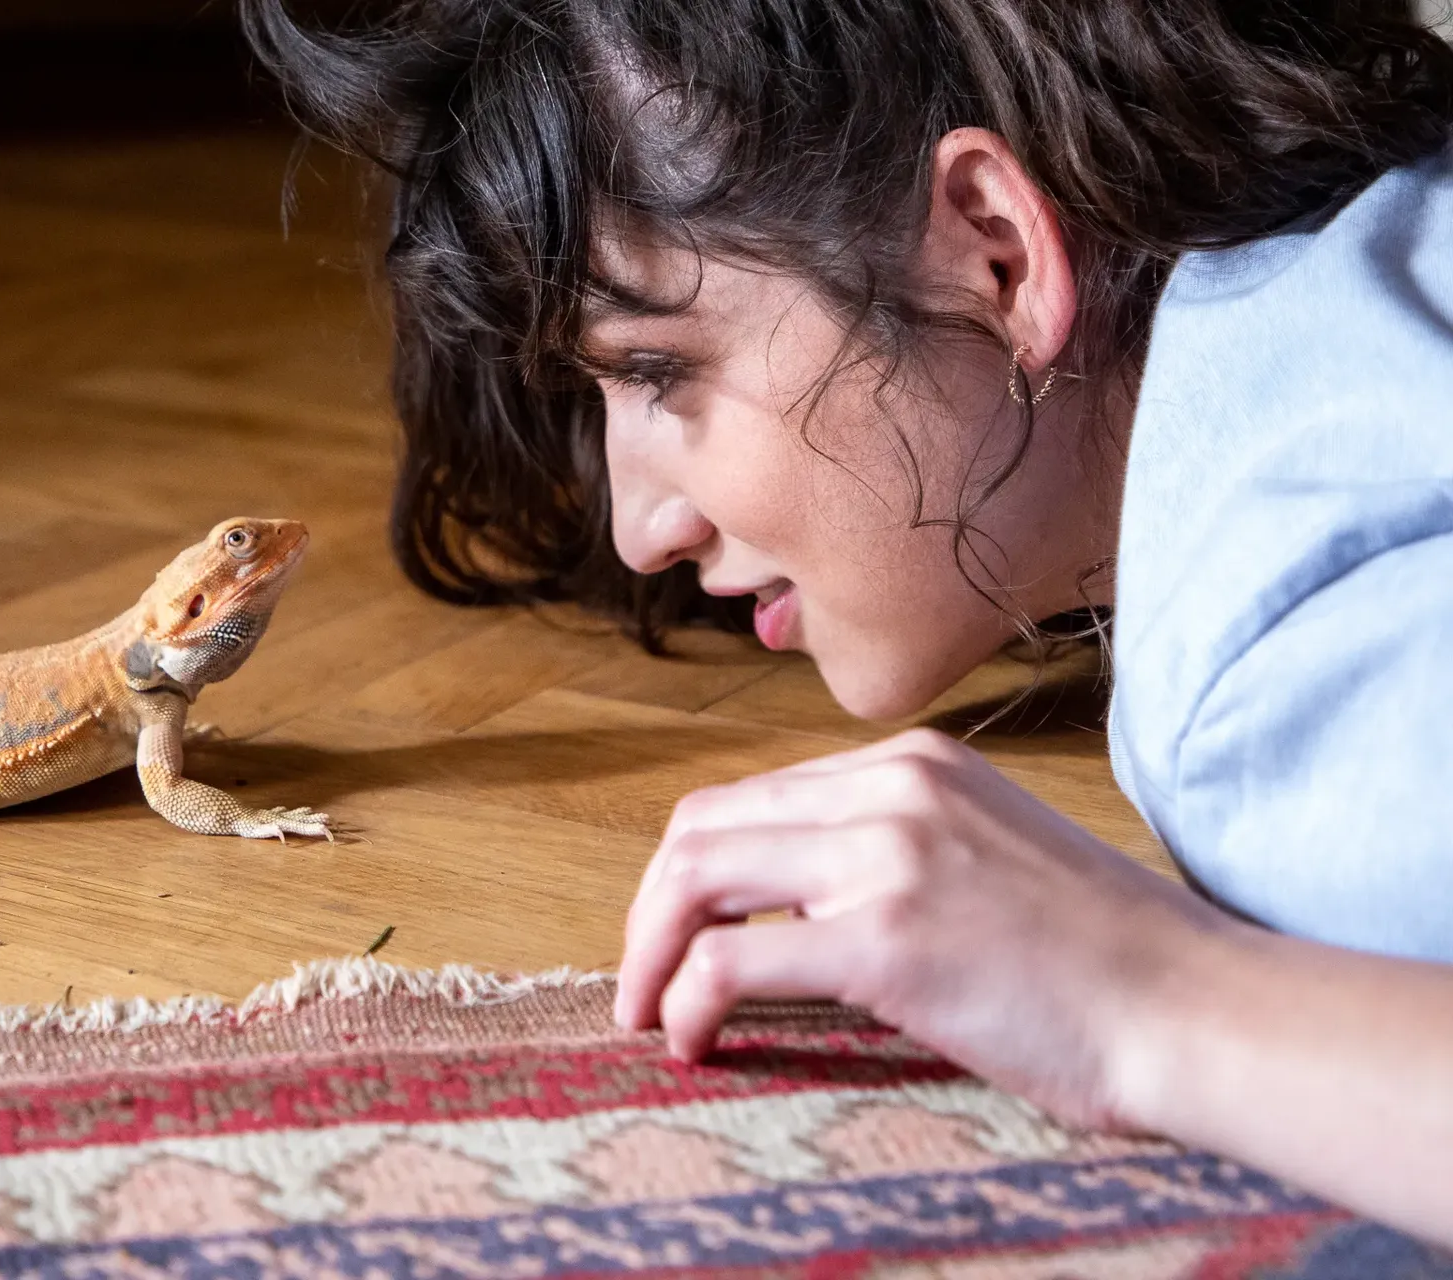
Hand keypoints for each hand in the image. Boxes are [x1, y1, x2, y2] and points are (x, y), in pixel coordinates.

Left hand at [615, 728, 1233, 1128]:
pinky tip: (694, 1041)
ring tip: (649, 1013)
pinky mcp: (887, 938)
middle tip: (641, 983)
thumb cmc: (1103, 956)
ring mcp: (888, 855)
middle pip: (703, 828)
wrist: (1198, 1007)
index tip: (674, 937)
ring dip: (649, 952)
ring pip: (695, 878)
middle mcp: (892, 787)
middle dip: (649, 911)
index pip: (751, 798)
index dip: (690, 874)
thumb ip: (892, 851)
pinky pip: (730, 961)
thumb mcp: (988, 854)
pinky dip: (687, 1000)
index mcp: (913, 762)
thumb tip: (785, 906)